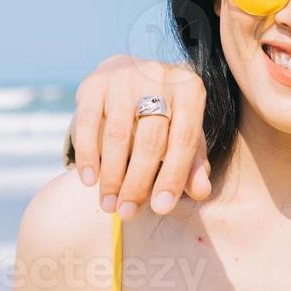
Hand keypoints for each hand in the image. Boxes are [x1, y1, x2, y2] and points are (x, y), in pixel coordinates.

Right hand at [68, 55, 210, 217]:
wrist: (130, 77)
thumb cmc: (165, 116)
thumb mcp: (184, 136)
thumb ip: (194, 164)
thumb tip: (202, 192)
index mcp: (191, 90)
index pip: (184, 141)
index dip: (174, 177)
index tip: (161, 209)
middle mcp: (160, 77)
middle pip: (150, 141)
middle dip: (138, 183)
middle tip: (128, 213)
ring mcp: (125, 77)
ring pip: (118, 135)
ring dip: (112, 176)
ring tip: (109, 206)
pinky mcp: (95, 82)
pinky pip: (88, 124)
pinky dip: (89, 156)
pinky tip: (89, 181)